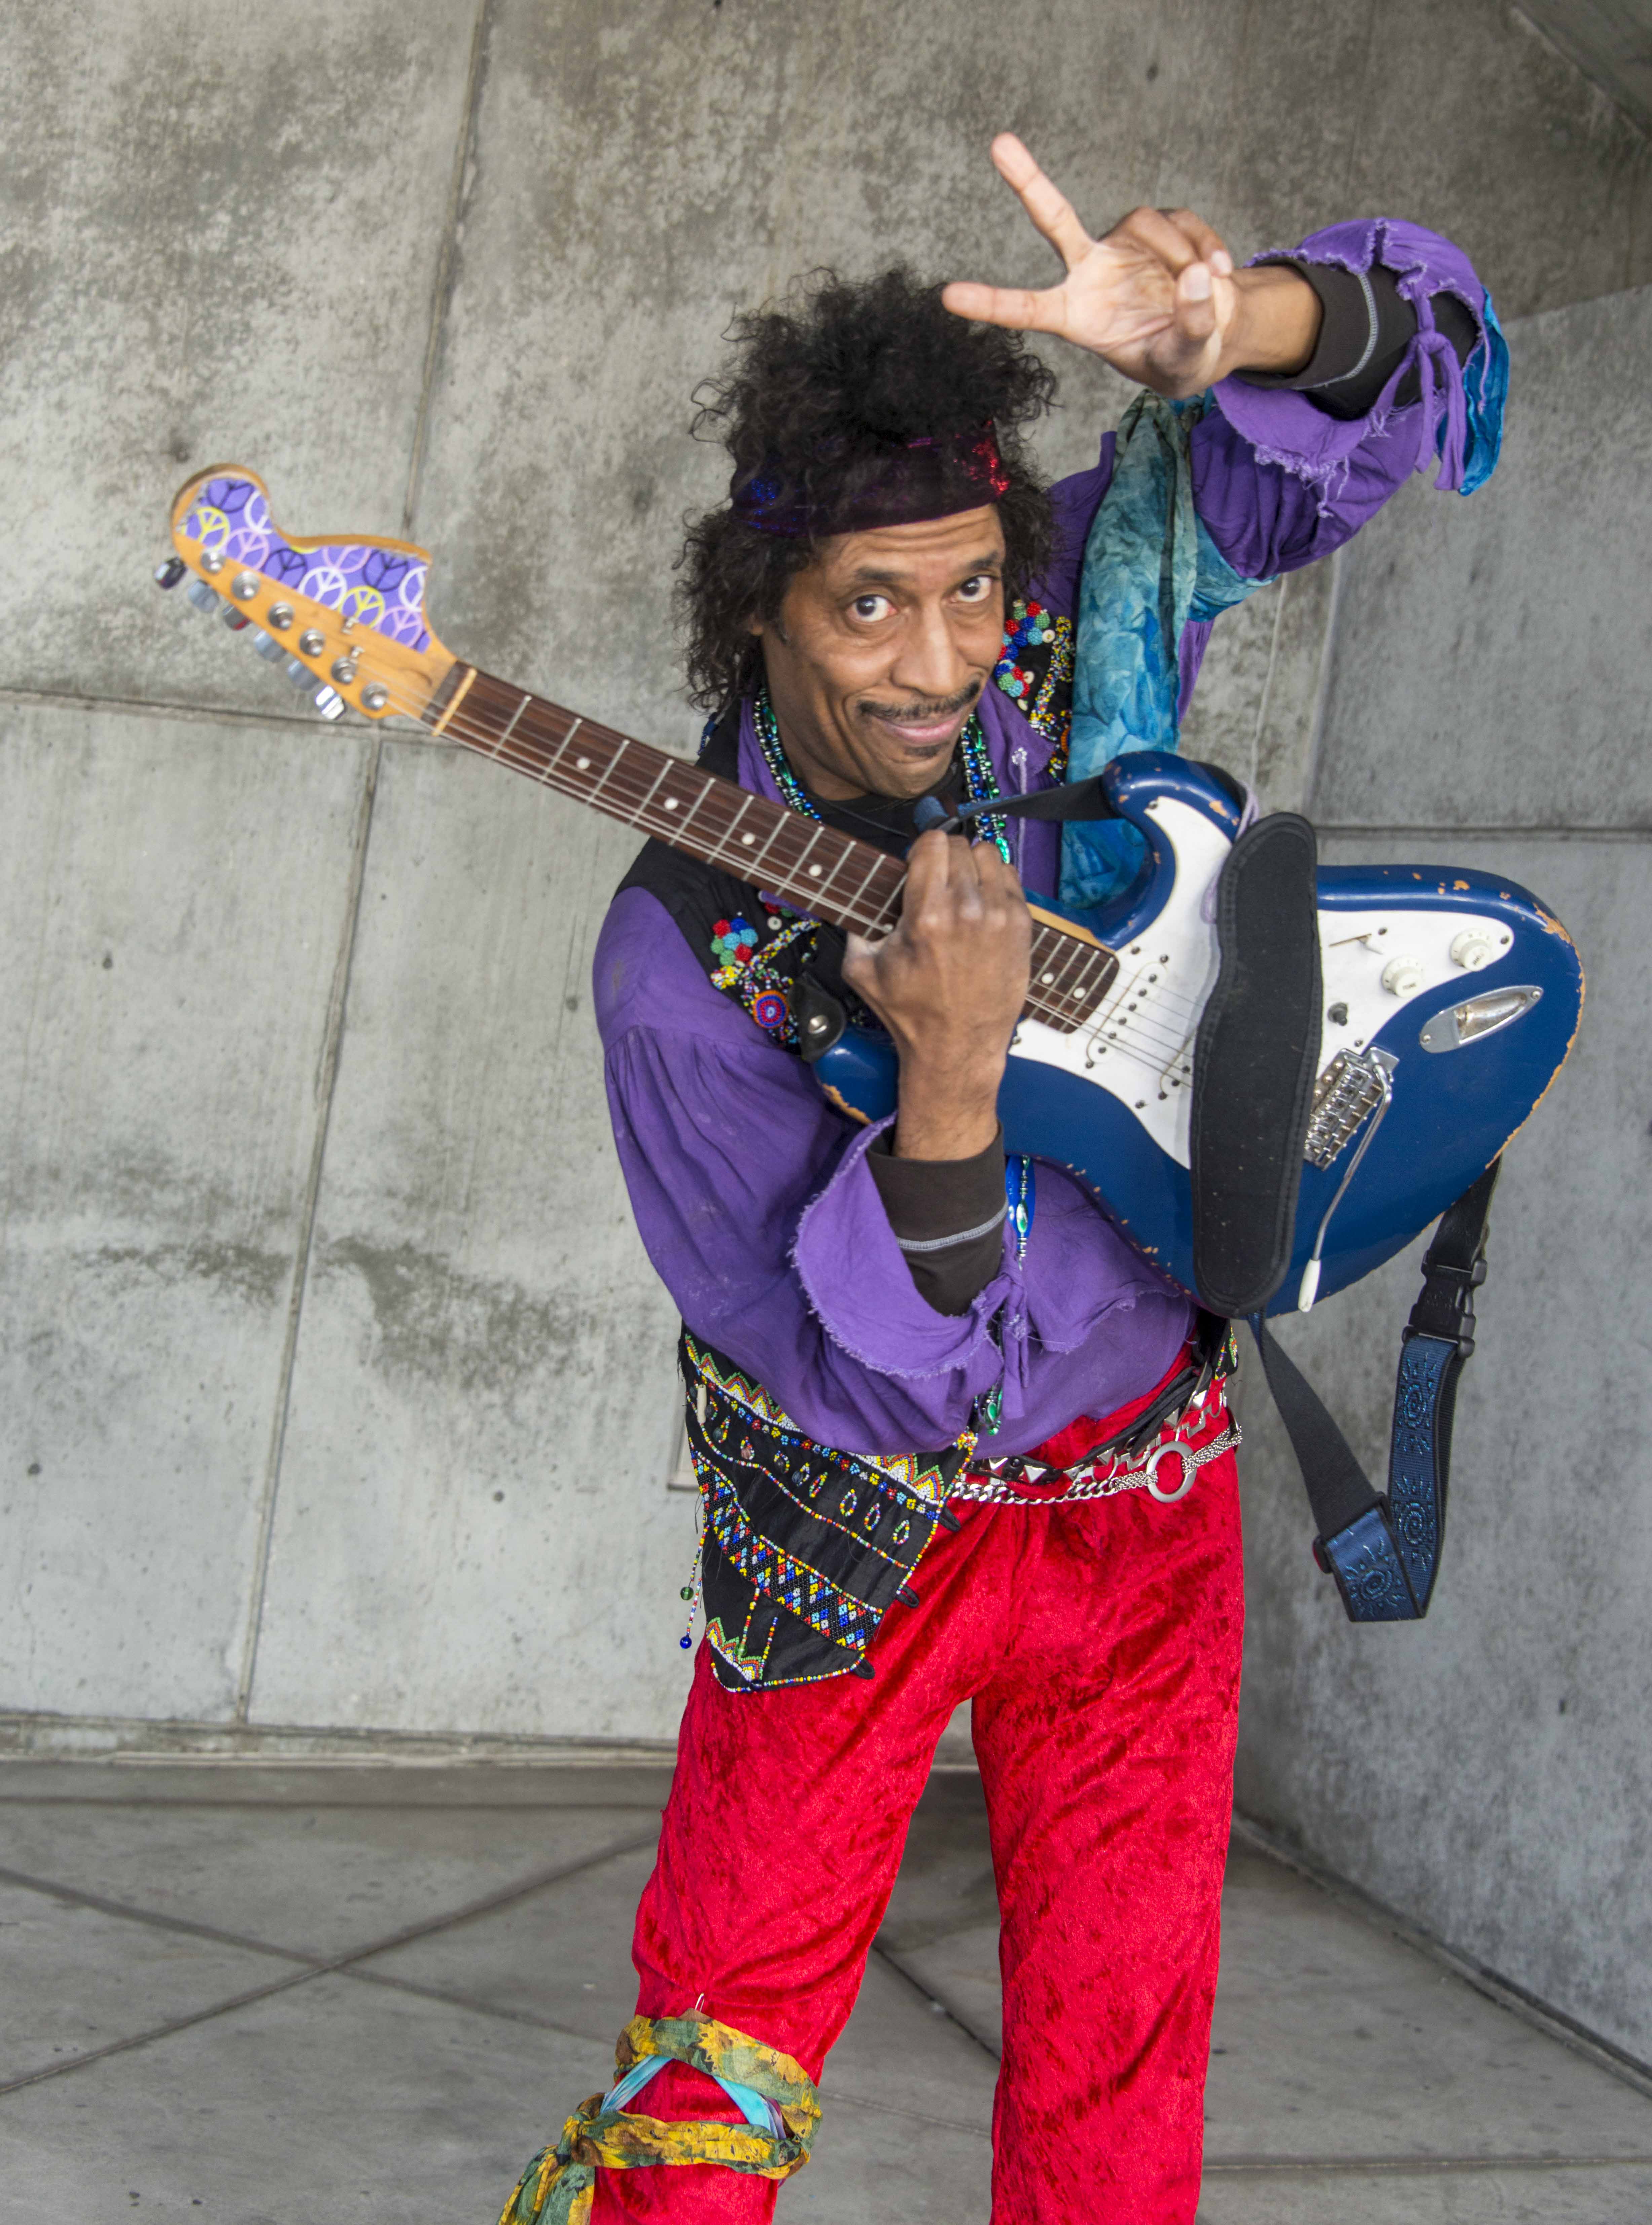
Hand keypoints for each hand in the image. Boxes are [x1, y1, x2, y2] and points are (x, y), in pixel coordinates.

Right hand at [842, 830, 1030, 1160]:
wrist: (957, 1048)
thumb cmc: (911, 1013)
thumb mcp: (863, 972)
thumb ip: (855, 928)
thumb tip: (854, 897)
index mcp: (927, 915)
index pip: (932, 842)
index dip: (922, 849)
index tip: (918, 865)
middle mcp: (968, 909)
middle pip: (961, 844)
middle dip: (945, 857)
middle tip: (937, 882)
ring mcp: (1000, 916)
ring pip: (989, 855)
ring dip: (973, 866)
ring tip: (962, 890)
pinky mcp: (1021, 927)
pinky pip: (1011, 877)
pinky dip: (996, 882)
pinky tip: (982, 904)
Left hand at [943, 134, 1318, 397]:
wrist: (1208, 336)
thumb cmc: (1179, 358)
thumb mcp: (1185, 360)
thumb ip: (1188, 326)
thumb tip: (1195, 277)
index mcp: (1079, 317)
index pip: (1029, 309)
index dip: (991, 302)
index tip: (947, 297)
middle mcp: (1090, 273)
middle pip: (1054, 220)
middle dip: (1029, 181)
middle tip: (998, 143)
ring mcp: (1121, 245)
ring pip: (1148, 223)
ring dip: (1182, 252)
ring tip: (1207, 283)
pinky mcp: (1156, 229)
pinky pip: (1182, 224)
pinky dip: (1207, 246)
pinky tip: (1218, 272)